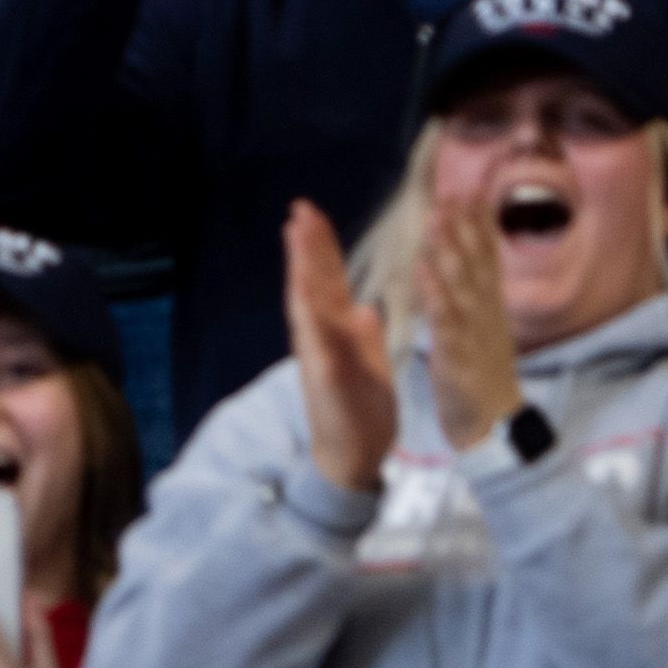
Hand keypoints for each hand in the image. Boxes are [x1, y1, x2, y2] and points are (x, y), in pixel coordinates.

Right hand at [282, 196, 402, 495]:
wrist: (354, 459)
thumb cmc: (362, 414)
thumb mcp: (372, 368)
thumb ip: (366, 338)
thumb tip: (366, 309)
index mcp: (338, 333)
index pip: (328, 282)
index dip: (321, 248)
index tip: (312, 214)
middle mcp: (323, 337)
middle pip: (313, 283)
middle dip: (306, 246)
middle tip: (299, 207)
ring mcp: (319, 355)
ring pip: (306, 305)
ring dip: (300, 268)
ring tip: (295, 234)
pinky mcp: (323, 377)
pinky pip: (315, 341)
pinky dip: (309, 315)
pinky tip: (304, 292)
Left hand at [412, 187, 524, 451]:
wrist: (495, 428)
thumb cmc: (484, 374)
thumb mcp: (485, 326)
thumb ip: (481, 289)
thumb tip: (477, 252)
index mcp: (488, 307)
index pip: (486, 258)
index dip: (480, 223)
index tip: (471, 187)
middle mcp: (484, 315)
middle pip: (476, 264)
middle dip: (465, 226)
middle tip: (454, 189)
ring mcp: (473, 335)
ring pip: (461, 286)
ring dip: (450, 250)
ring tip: (437, 215)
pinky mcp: (458, 358)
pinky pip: (445, 323)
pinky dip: (436, 295)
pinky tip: (422, 270)